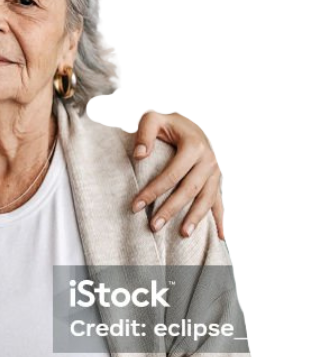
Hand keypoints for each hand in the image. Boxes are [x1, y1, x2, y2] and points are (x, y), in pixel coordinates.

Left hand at [131, 110, 223, 239]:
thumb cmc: (168, 123)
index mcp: (193, 146)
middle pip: (188, 189)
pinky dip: (221, 219)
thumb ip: (145, 134)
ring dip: (195, 217)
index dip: (153, 191)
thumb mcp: (153, 119)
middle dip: (171, 209)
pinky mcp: (217, 179)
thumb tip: (139, 155)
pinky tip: (221, 236)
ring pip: (206, 198)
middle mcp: (208, 159)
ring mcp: (215, 171)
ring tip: (183, 234)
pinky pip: (219, 201)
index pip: (171, 174)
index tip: (135, 206)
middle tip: (153, 226)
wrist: (190, 123)